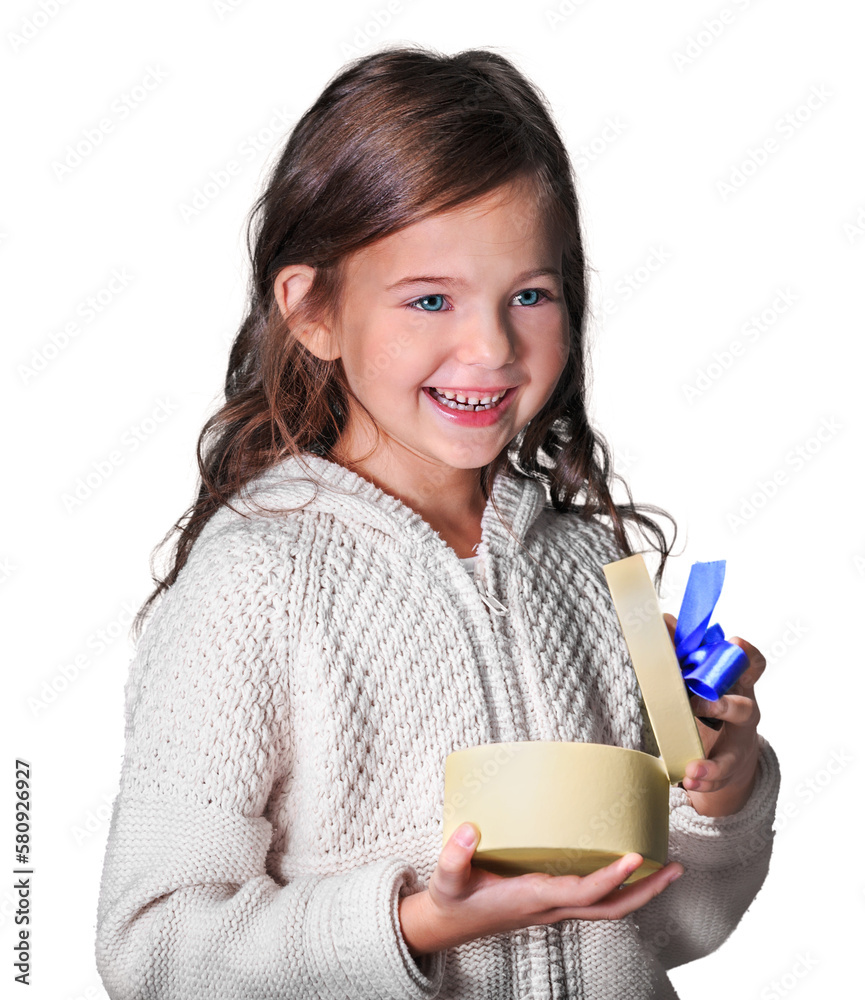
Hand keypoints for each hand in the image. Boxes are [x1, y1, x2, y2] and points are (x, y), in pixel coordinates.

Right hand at [398, 824, 683, 956]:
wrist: (448, 924)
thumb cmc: (452, 898)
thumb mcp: (447, 877)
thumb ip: (455, 855)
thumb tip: (469, 830)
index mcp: (533, 898)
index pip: (582, 893)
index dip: (610, 878)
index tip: (635, 857)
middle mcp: (551, 907)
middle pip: (611, 908)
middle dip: (646, 891)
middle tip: (676, 868)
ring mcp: (554, 907)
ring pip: (608, 906)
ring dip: (641, 890)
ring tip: (667, 866)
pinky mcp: (552, 901)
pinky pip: (595, 898)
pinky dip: (619, 886)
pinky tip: (627, 866)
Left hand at [663, 612, 764, 817]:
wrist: (720, 750)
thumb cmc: (703, 699)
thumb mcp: (694, 676)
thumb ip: (679, 650)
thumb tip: (662, 618)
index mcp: (733, 682)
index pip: (751, 663)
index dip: (746, 653)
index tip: (733, 644)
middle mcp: (742, 708)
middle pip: (744, 706)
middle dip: (723, 705)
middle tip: (696, 704)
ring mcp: (739, 738)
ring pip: (729, 757)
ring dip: (713, 753)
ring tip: (692, 766)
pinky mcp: (730, 764)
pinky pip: (721, 772)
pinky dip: (704, 777)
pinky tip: (689, 780)